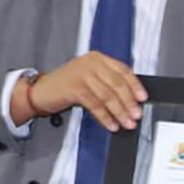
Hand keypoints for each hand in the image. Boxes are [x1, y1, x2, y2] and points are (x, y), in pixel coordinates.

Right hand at [15, 51, 147, 130]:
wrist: (39, 91)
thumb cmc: (67, 86)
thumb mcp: (91, 79)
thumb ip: (109, 83)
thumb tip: (132, 99)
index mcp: (98, 59)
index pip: (123, 70)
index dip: (135, 85)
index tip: (143, 98)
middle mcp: (91, 63)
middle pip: (117, 84)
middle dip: (129, 102)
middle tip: (137, 115)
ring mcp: (82, 74)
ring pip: (108, 95)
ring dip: (120, 112)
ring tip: (127, 123)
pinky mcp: (74, 87)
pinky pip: (95, 104)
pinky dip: (105, 116)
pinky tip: (111, 124)